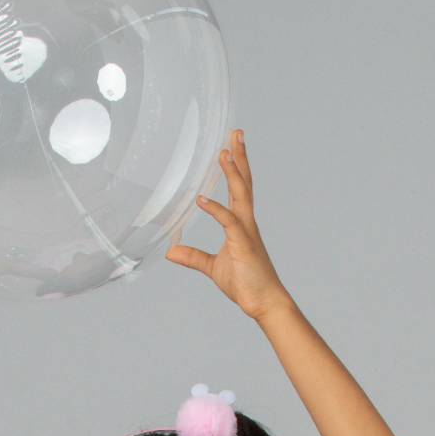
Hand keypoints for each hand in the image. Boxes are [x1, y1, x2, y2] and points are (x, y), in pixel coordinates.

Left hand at [166, 131, 287, 320]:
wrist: (263, 303)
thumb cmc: (245, 284)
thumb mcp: (212, 267)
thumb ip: (193, 256)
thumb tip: (171, 251)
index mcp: (241, 224)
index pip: (238, 188)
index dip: (235, 166)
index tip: (231, 145)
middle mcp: (246, 222)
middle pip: (244, 182)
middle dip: (239, 157)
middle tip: (236, 132)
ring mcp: (246, 232)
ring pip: (241, 195)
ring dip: (232, 172)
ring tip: (225, 151)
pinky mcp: (243, 245)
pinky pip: (228, 222)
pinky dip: (215, 209)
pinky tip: (201, 199)